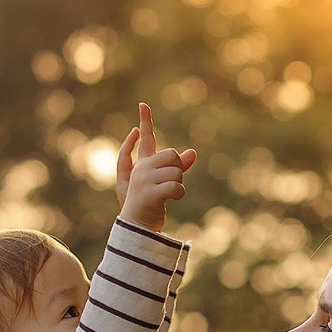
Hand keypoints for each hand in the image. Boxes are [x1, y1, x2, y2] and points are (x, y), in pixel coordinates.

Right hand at [118, 101, 196, 231]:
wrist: (138, 226)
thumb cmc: (151, 204)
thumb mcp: (165, 183)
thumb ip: (178, 167)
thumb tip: (193, 152)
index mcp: (143, 164)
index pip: (146, 139)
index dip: (145, 121)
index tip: (143, 104)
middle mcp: (142, 168)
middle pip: (172, 155)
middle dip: (179, 169)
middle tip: (171, 183)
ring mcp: (144, 180)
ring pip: (177, 171)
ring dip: (179, 184)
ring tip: (170, 194)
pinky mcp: (150, 193)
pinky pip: (176, 186)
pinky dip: (179, 193)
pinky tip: (174, 198)